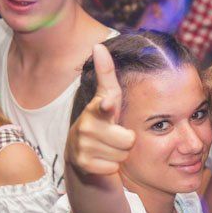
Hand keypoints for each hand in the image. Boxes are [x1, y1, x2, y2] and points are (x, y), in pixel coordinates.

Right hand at [66, 44, 135, 176]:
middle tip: (114, 140)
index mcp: (96, 109)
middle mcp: (86, 125)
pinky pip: (113, 167)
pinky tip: (101, 161)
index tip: (108, 104)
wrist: (83, 158)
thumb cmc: (102, 126)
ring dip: (120, 155)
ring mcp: (82, 145)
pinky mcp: (83, 164)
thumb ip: (106, 75)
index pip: (104, 105)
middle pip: (128, 139)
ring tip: (107, 149)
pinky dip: (111, 167)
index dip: (107, 106)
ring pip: (122, 153)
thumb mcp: (108, 101)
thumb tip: (99, 45)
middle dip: (127, 142)